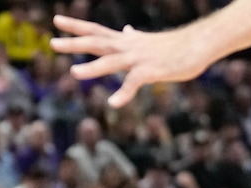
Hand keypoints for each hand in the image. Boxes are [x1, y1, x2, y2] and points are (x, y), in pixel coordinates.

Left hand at [50, 15, 209, 107]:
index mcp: (124, 41)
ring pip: (111, 62)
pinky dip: (123, 93)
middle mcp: (127, 47)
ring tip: (73, 72)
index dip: (76, 27)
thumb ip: (133, 38)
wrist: (198, 45)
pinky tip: (113, 103)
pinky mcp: (151, 71)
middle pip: (96, 42)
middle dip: (74, 43)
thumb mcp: (148, 41)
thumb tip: (127, 29)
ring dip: (92, 69)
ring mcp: (138, 58)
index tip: (56, 20)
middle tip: (52, 42)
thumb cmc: (174, 46)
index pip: (95, 31)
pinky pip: (134, 83)